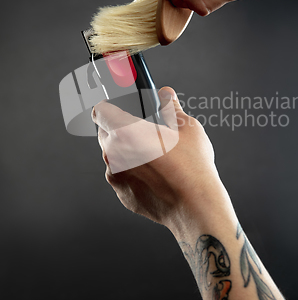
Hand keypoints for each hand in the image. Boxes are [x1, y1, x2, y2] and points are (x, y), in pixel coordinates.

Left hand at [92, 87, 232, 239]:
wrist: (195, 205)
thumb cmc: (192, 165)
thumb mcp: (187, 127)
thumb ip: (170, 108)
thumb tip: (166, 94)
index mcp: (125, 132)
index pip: (100, 112)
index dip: (107, 107)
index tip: (115, 109)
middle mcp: (113, 154)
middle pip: (105, 134)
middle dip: (118, 130)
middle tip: (142, 132)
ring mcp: (116, 176)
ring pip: (113, 156)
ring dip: (126, 152)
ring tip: (153, 156)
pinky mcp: (122, 194)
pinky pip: (122, 176)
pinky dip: (132, 173)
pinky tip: (155, 175)